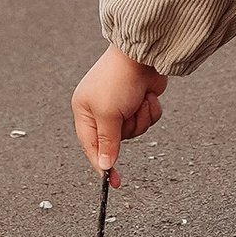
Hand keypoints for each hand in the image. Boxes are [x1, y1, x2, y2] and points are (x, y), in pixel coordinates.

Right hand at [73, 42, 167, 177]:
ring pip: (135, 131)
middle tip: (129, 112)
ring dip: (141, 118)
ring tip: (139, 101)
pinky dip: (150, 110)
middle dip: (129, 128)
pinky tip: (147, 95)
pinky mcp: (138, 100)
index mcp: (85, 111)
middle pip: (117, 141)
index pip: (91, 146)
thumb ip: (107, 143)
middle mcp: (101, 109)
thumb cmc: (118, 80)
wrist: (142, 54)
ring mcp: (121, 105)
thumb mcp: (108, 115)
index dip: (102, 164)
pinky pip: (147, 119)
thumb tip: (105, 165)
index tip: (113, 182)